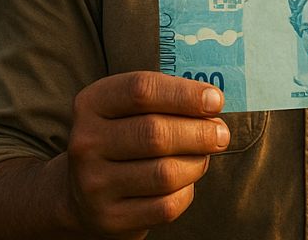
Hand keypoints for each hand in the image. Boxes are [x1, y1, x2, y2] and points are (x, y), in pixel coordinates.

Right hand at [63, 71, 229, 237]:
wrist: (86, 195)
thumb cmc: (125, 139)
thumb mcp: (131, 110)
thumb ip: (167, 101)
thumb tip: (213, 105)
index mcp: (92, 104)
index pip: (142, 90)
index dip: (185, 94)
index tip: (216, 101)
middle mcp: (86, 143)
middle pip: (155, 133)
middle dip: (200, 132)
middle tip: (221, 133)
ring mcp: (94, 183)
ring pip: (165, 173)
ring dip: (197, 163)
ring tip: (203, 157)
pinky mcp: (110, 217)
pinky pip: (166, 206)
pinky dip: (186, 192)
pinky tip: (185, 183)